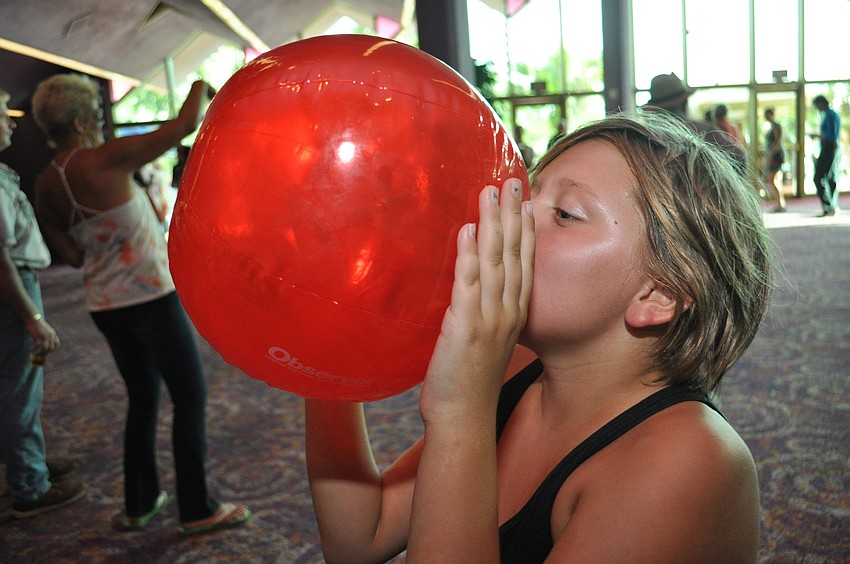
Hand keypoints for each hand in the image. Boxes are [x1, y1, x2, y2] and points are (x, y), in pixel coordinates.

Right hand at [26, 316, 59, 358]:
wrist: (34, 318)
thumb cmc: (37, 324)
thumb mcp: (44, 330)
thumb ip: (45, 336)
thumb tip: (43, 343)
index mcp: (53, 334)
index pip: (57, 344)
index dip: (53, 349)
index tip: (47, 352)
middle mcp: (51, 336)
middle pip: (51, 348)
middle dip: (46, 353)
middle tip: (40, 356)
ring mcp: (45, 336)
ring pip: (45, 348)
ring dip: (40, 353)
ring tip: (35, 355)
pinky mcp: (39, 336)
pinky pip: (37, 345)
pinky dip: (34, 348)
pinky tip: (30, 350)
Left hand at [419, 178, 534, 422]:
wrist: (463, 419)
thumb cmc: (469, 382)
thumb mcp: (486, 342)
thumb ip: (486, 313)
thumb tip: (476, 290)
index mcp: (513, 314)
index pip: (523, 263)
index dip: (524, 229)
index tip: (524, 200)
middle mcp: (507, 312)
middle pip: (513, 255)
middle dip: (514, 215)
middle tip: (512, 180)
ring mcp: (489, 319)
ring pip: (494, 262)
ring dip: (493, 225)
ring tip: (491, 192)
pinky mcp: (466, 327)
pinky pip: (468, 284)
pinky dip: (468, 255)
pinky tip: (467, 229)